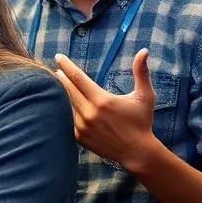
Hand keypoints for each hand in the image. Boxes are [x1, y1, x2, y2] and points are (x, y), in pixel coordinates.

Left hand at [54, 49, 158, 170]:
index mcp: (102, 100)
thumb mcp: (144, 95)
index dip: (66, 66)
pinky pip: (69, 119)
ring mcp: (81, 126)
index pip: (78, 78)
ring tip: (62, 86)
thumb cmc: (141, 121)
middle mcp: (89, 113)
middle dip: (61, 78)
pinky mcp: (78, 137)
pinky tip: (70, 107)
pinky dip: (69, 111)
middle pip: (68, 90)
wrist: (137, 152)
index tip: (58, 56)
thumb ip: (141, 72)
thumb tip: (144, 51)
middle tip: (56, 69)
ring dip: (65, 95)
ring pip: (68, 105)